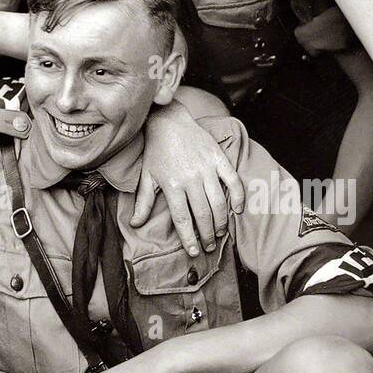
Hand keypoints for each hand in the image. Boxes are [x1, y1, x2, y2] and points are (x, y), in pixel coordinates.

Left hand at [135, 106, 244, 254]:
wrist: (169, 120)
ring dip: (221, 222)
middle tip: (208, 247)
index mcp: (171, 184)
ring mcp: (206, 168)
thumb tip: (134, 224)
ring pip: (218, 202)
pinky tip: (237, 211)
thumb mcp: (147, 176)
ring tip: (219, 234)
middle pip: (203, 214)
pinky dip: (238, 198)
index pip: (183, 218)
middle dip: (207, 235)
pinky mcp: (219, 158)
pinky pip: (233, 181)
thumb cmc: (156, 150)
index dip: (189, 237)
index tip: (193, 251)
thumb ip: (142, 202)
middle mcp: (190, 178)